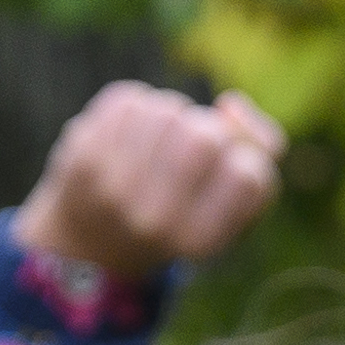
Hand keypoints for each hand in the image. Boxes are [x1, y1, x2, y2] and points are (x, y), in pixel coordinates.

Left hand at [13, 83, 284, 282]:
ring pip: (169, 110)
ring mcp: (113, 188)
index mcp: (197, 242)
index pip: (250, 177)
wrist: (89, 244)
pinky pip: (130, 100)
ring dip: (172, 116)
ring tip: (158, 144)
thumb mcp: (233, 204)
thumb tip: (230, 103)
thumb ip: (261, 153)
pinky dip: (137, 110)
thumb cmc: (179, 217)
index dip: (247, 158)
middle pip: (207, 137)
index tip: (227, 169)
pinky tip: (128, 137)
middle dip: (207, 130)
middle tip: (189, 150)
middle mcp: (153, 221)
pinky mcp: (83, 157)